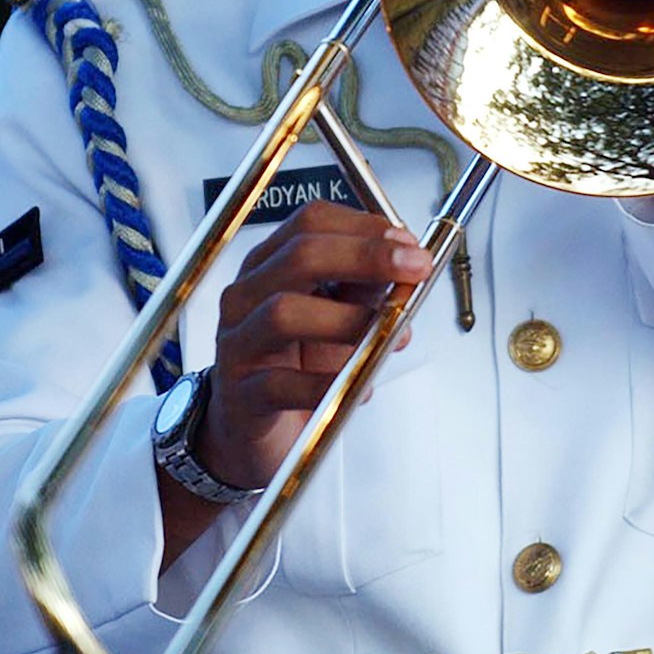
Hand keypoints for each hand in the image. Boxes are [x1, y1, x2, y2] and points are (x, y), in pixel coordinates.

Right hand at [195, 201, 430, 492]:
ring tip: (390, 335)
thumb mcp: (336, 316)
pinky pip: (282, 384)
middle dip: (366, 257)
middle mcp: (247, 294)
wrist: (251, 431)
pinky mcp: (240, 395)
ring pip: (284, 313)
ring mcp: (238, 343)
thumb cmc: (296, 365)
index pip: (311, 222)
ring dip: (349, 320)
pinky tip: (362, 387)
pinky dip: (329, 383)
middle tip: (415, 269)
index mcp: (270, 264)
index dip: (366, 227)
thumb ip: (367, 289)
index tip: (411, 243)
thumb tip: (410, 265)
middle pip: (300, 256)